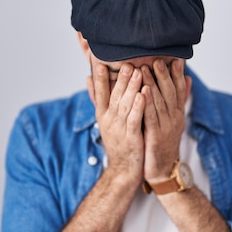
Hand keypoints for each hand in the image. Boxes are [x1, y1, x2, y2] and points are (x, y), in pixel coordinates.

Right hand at [87, 62, 145, 186]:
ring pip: (125, 105)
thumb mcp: (104, 119)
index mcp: (102, 115)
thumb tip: (88, 78)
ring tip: (138, 73)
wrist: (124, 169)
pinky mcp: (131, 137)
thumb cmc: (118, 141)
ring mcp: (119, 129)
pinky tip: (144, 95)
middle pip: (114, 96)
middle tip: (127, 62)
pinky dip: (138, 107)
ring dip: (131, 88)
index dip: (100, 79)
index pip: (99, 93)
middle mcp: (109, 120)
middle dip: (120, 79)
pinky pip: (134, 119)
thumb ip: (98, 99)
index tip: (101, 63)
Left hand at [141, 58, 191, 181]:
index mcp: (177, 113)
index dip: (177, 73)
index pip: (179, 89)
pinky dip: (147, 103)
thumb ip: (179, 100)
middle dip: (164, 74)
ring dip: (153, 84)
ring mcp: (166, 127)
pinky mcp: (155, 136)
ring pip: (160, 102)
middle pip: (170, 92)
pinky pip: (151, 117)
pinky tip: (142, 91)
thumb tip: (187, 78)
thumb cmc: (163, 143)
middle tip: (157, 58)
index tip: (175, 57)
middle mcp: (174, 118)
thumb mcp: (173, 120)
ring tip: (146, 69)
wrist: (162, 170)